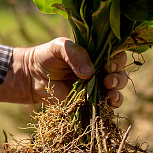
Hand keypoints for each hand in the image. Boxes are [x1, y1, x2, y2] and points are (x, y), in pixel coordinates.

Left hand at [0, 37, 127, 105]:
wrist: (32, 76)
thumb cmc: (47, 57)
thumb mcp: (60, 47)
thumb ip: (75, 54)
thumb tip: (90, 73)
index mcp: (96, 54)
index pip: (115, 55)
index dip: (117, 60)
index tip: (108, 64)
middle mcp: (100, 70)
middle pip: (120, 73)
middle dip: (118, 77)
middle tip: (107, 79)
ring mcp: (96, 86)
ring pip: (116, 89)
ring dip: (117, 91)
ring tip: (108, 91)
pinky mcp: (89, 101)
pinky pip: (106, 104)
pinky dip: (111, 104)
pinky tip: (108, 102)